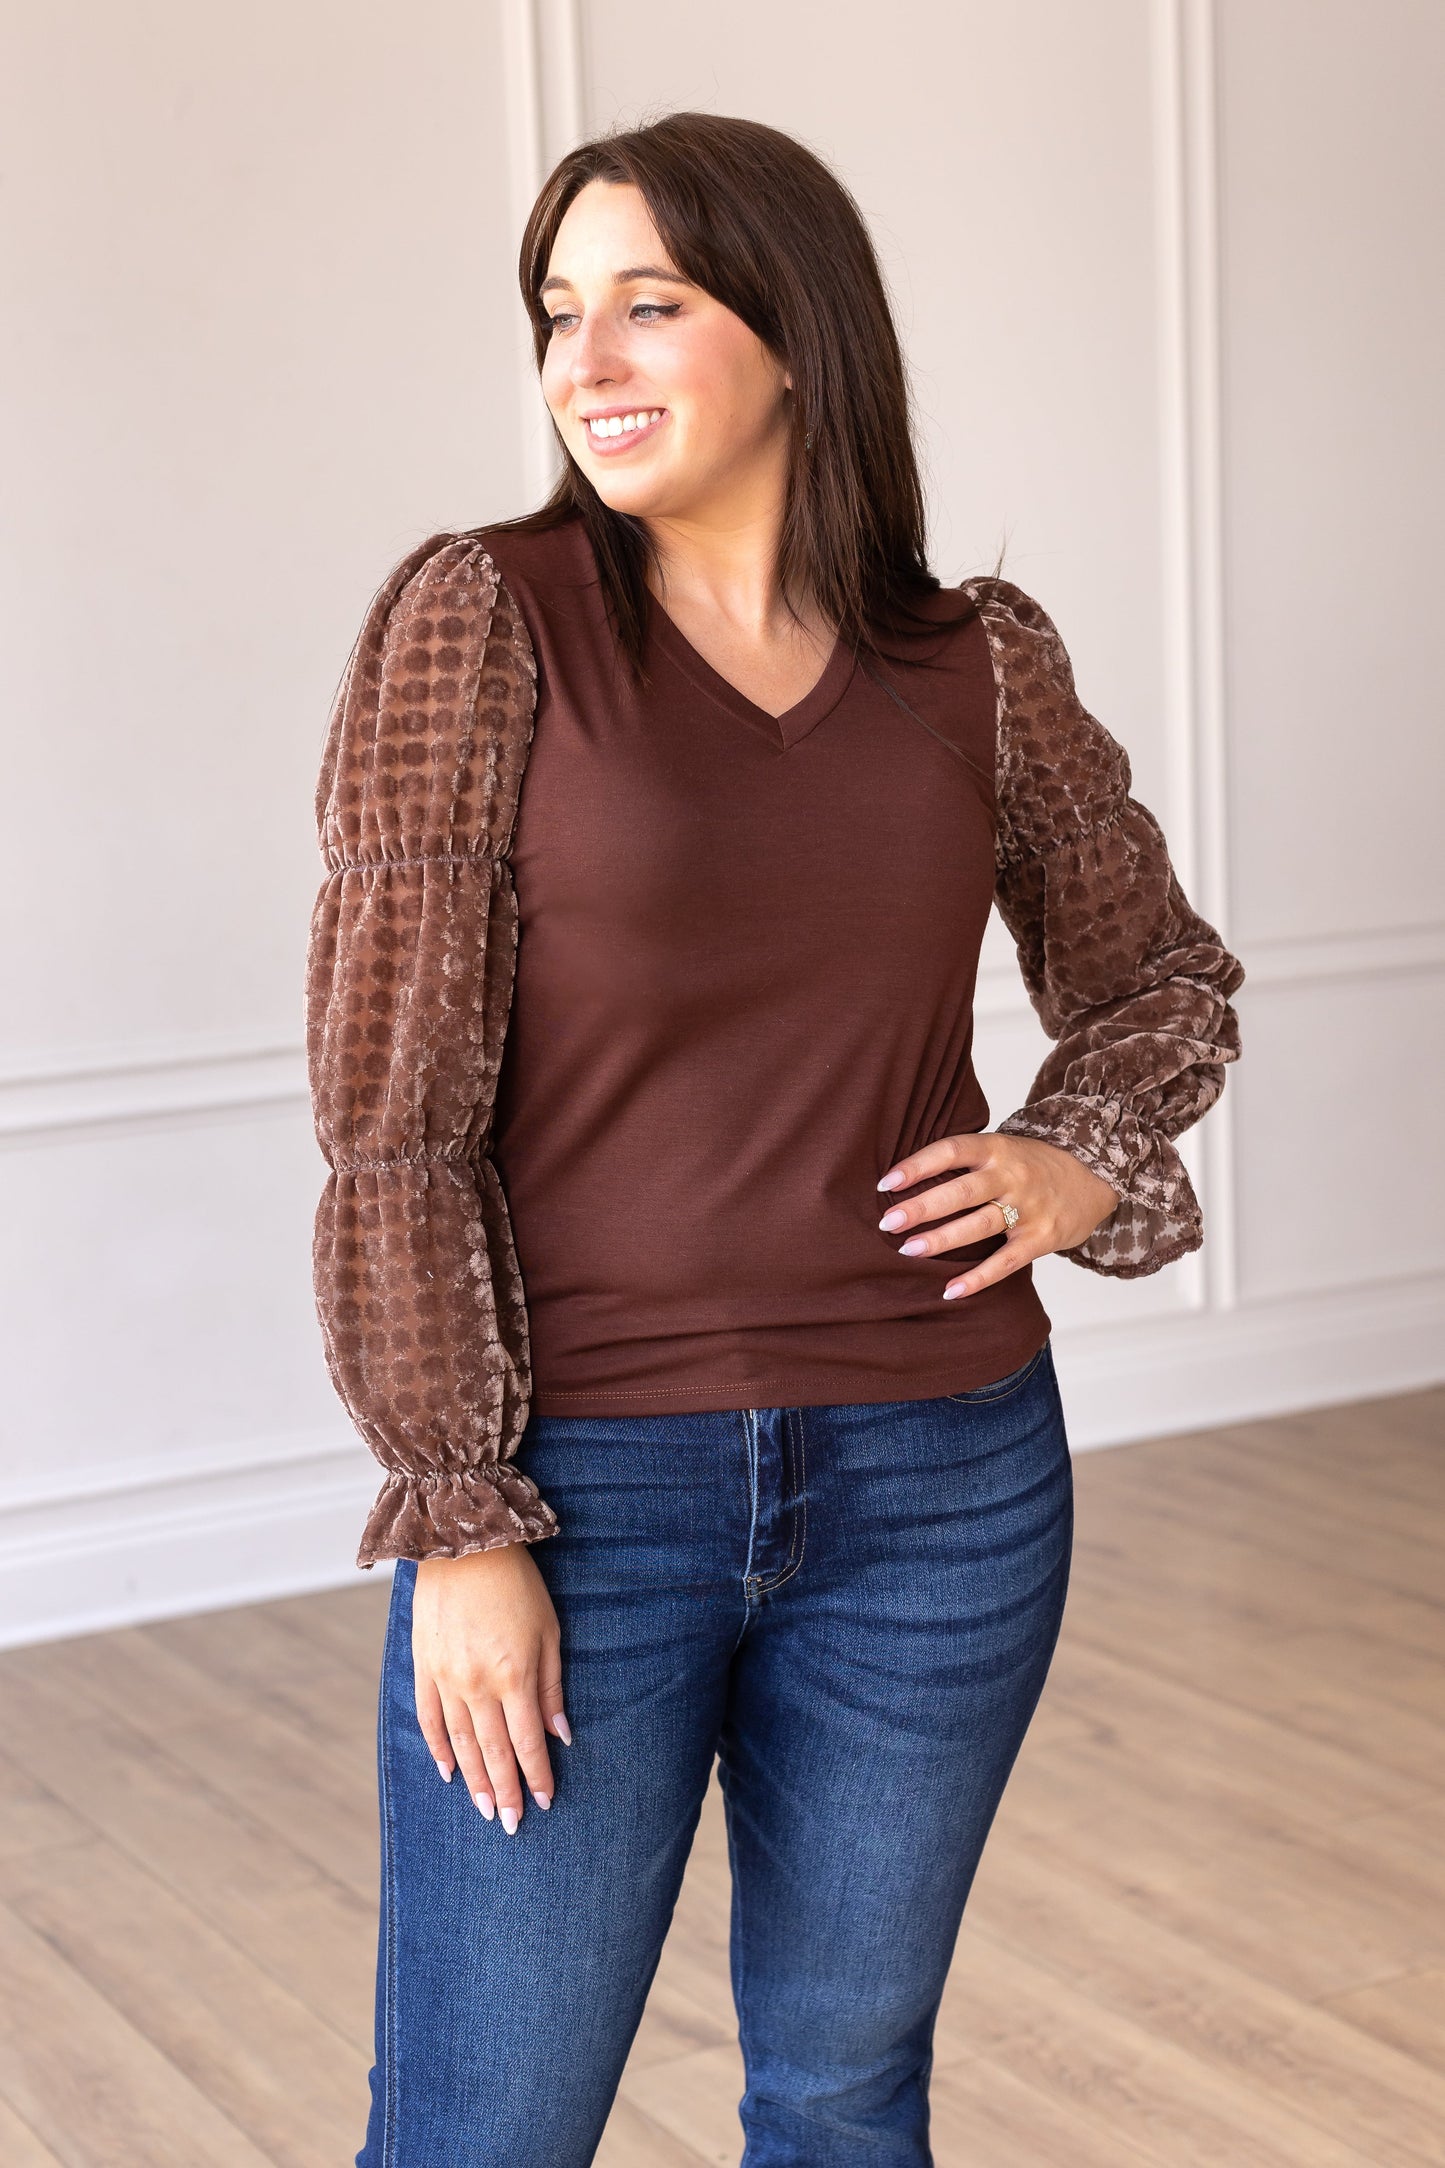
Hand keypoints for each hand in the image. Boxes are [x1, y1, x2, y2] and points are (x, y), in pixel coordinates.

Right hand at [412, 1542, 570, 1831]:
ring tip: (483, 1809)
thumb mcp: (549, 1630)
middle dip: (504, 1791)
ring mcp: (446, 1678)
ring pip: (460, 1743)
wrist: (462, 1543)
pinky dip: (437, 1748)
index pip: (528, 1743)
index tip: (542, 1804)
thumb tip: (560, 1734)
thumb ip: (552, 1686)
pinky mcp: (423, 1666)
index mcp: (514, 1676)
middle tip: (510, 1825)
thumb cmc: (516, 1584)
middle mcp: (477, 1685)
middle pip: (493, 1752)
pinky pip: (429, 1718)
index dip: (536, 1777)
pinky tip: (448, 1771)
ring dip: (474, 1780)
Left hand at [877, 1132, 1119, 1298]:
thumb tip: (907, 1180)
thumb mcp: (1004, 1149)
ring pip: (980, 1225)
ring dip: (942, 1240)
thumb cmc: (1034, 1164)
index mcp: (998, 1148)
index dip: (918, 1165)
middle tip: (888, 1222)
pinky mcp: (1041, 1238)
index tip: (887, 1182)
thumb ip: (966, 1162)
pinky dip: (978, 1278)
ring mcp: (1029, 1208)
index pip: (952, 1151)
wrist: (1095, 1175)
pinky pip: (1006, 1262)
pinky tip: (951, 1290)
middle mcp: (1012, 1175)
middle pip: (962, 1192)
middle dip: (922, 1208)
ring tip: (908, 1251)